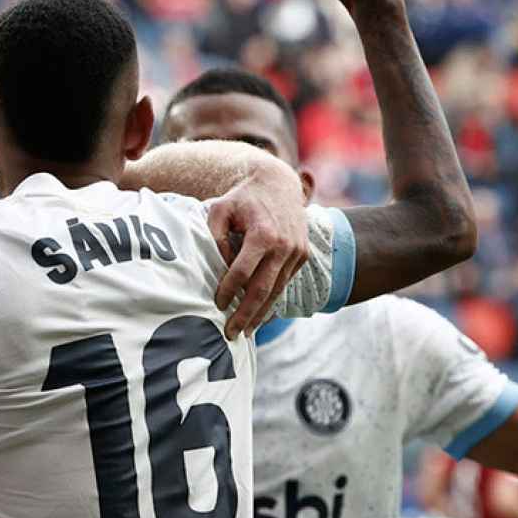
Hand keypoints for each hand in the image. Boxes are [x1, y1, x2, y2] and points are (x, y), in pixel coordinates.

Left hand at [208, 169, 307, 338]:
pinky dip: (272, 300)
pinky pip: (285, 283)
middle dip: (245, 314)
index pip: (242, 272)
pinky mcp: (303, 255)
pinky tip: (258, 315)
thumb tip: (217, 269)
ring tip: (244, 331)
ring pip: (277, 291)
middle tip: (230, 334)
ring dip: (260, 314)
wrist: (277, 184)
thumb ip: (214, 238)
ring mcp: (297, 252)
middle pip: (263, 289)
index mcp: (264, 235)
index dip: (227, 291)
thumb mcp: (219, 210)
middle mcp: (285, 246)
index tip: (215, 304)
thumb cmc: (242, 199)